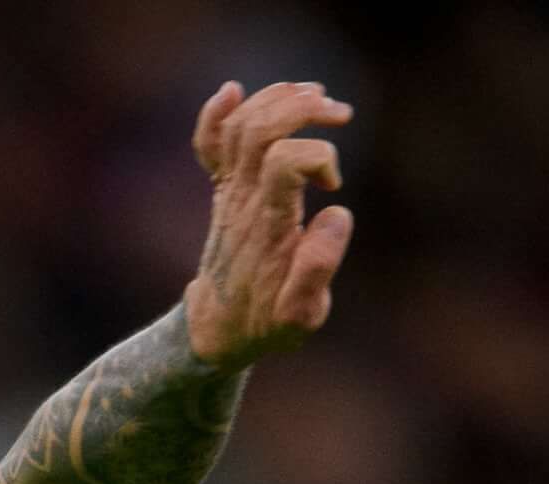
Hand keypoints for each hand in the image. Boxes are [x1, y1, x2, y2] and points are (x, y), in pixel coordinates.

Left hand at [181, 80, 355, 367]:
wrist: (215, 330)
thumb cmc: (265, 324)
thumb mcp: (301, 315)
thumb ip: (318, 268)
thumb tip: (337, 214)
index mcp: (269, 224)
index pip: (286, 161)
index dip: (318, 157)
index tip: (334, 186)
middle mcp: (244, 199)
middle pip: (260, 129)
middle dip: (303, 108)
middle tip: (339, 113)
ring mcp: (229, 192)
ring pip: (241, 124)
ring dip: (280, 99)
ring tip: (318, 97)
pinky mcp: (223, 190)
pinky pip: (209, 143)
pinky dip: (217, 112)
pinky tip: (233, 90)